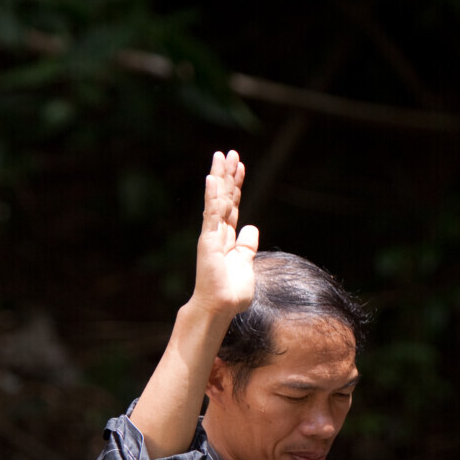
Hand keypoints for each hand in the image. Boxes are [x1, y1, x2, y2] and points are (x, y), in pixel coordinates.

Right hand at [191, 149, 258, 319]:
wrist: (220, 308)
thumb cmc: (231, 292)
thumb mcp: (246, 264)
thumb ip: (247, 246)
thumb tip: (252, 227)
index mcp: (227, 237)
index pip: (232, 204)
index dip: (236, 185)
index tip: (240, 165)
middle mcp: (218, 232)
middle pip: (224, 196)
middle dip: (227, 174)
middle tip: (230, 152)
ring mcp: (212, 235)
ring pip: (217, 200)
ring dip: (219, 177)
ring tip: (222, 155)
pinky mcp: (208, 241)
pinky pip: (211, 215)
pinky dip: (212, 196)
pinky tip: (213, 179)